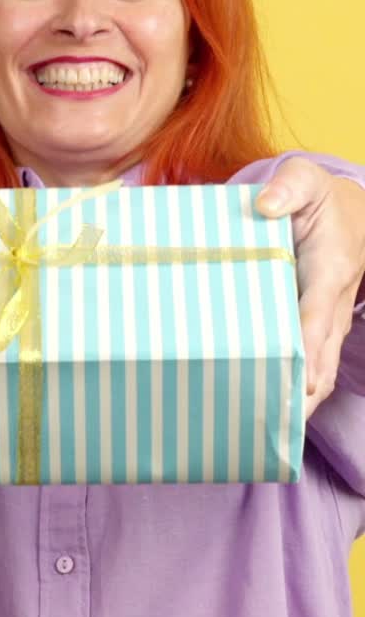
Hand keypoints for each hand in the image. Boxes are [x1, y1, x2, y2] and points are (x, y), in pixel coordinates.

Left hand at [255, 159, 364, 418]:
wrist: (350, 214)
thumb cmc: (318, 199)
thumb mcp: (305, 181)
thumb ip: (288, 188)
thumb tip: (265, 205)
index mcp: (330, 268)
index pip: (317, 313)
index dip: (308, 345)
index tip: (298, 375)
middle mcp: (334, 302)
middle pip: (321, 355)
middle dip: (303, 390)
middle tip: (278, 423)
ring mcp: (329, 320)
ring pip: (320, 369)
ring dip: (301, 401)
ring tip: (274, 434)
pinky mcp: (319, 330)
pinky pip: (312, 365)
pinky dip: (299, 393)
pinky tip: (276, 420)